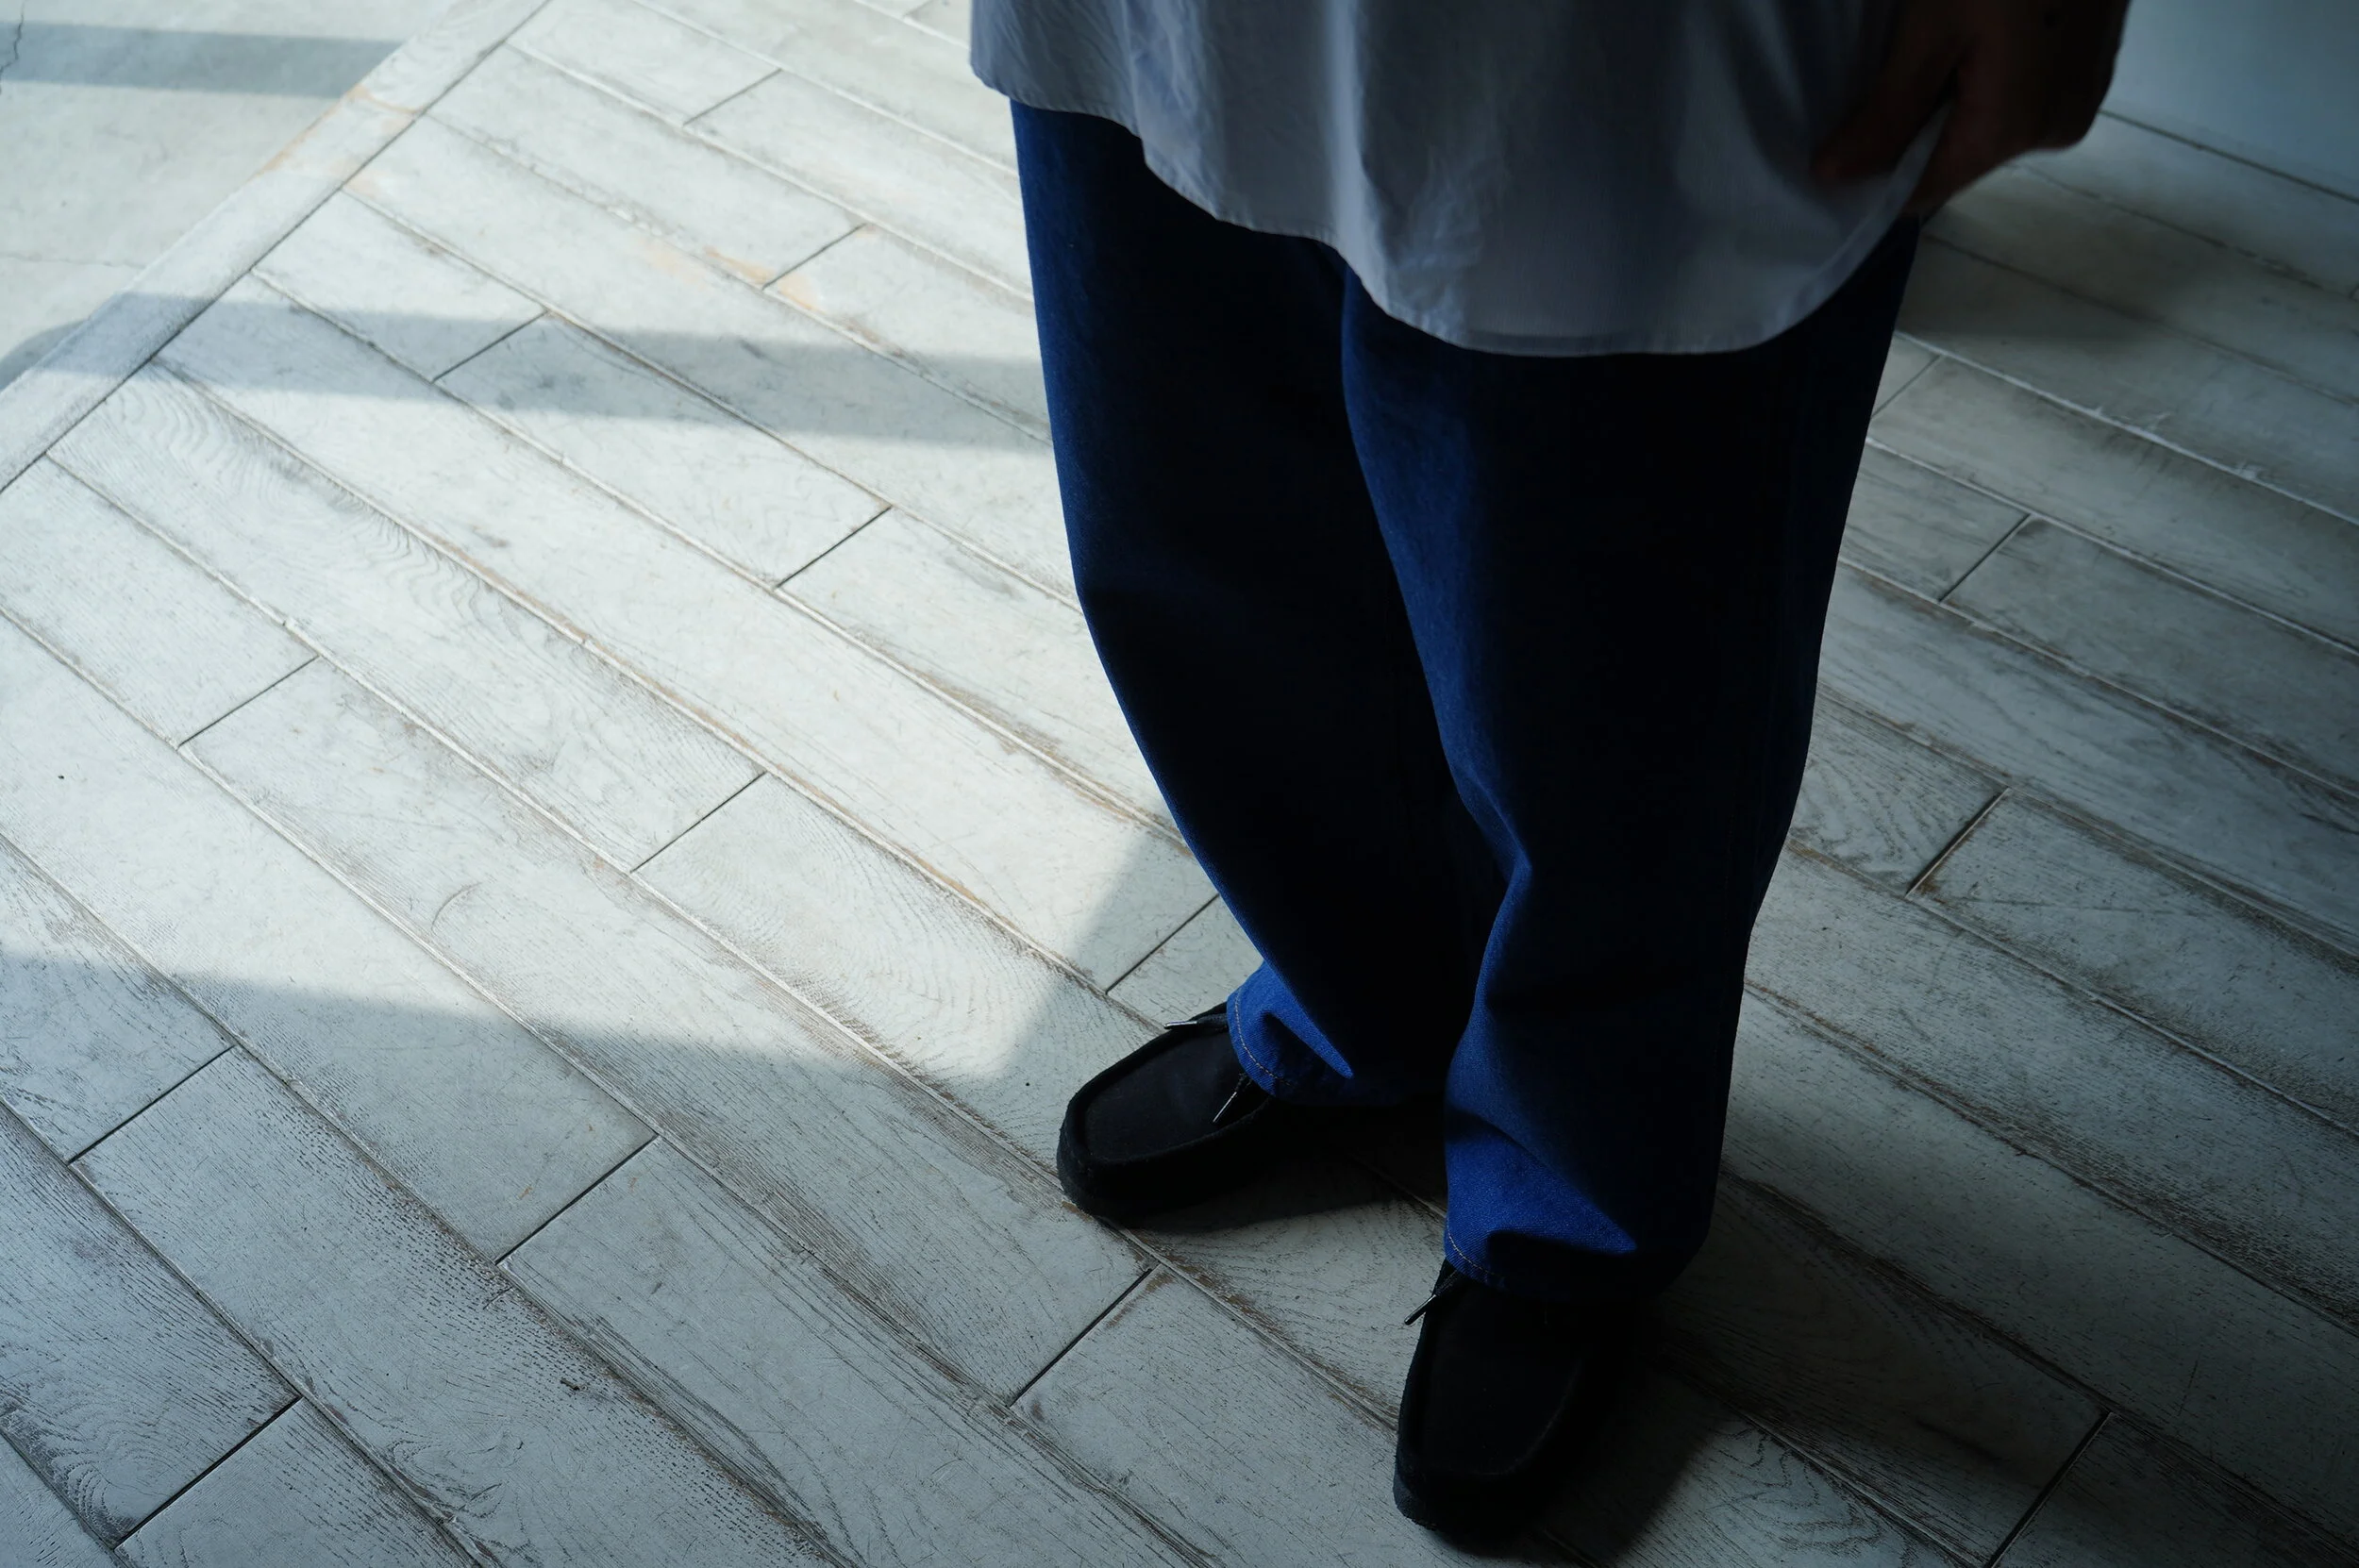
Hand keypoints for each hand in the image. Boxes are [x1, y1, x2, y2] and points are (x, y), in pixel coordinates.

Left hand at [1815, 0, 2130, 212]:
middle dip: (1909, 134)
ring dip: (1947, 103)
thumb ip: (1886, 114)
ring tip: (1923, 53)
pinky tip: (1968, 38)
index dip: (1872, 181)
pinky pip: (2020, 96)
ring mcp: (2080, 97)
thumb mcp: (1931, 30)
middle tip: (1873, 85)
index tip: (1831, 152)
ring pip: (1987, 126)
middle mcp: (2055, 129)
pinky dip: (1984, 80)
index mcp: (2013, 130)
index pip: (1924, 192)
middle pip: (1957, 158)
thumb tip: (1834, 178)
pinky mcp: (2091, 66)